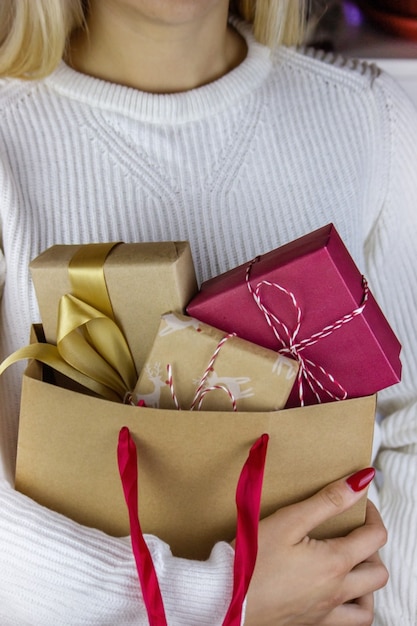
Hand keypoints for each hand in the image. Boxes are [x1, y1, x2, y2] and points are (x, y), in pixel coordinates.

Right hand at [244, 469, 387, 625]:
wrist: (223, 600)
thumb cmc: (251, 561)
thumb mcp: (289, 521)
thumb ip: (327, 501)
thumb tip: (360, 482)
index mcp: (334, 564)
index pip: (374, 537)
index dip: (371, 514)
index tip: (358, 502)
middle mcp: (336, 593)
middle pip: (377, 572)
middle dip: (372, 547)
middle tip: (353, 530)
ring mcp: (324, 614)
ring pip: (367, 606)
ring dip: (366, 583)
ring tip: (348, 563)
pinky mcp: (309, 625)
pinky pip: (346, 624)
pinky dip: (350, 608)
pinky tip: (333, 591)